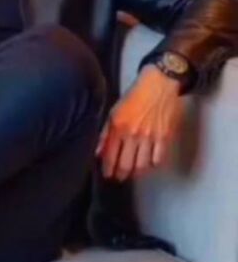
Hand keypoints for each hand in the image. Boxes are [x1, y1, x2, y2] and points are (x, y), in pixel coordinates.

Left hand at [96, 66, 185, 181]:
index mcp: (118, 127)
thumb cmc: (135, 95)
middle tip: (119, 178)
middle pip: (126, 164)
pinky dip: (153, 164)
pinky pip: (158, 159)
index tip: (108, 174)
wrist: (160, 83)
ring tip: (133, 173)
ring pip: (142, 166)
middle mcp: (133, 134)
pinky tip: (149, 163)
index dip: (108, 169)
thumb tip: (98, 152)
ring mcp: (149, 137)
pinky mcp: (164, 137)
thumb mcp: (114, 110)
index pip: (110, 156)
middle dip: (121, 175)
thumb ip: (105, 133)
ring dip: (136, 172)